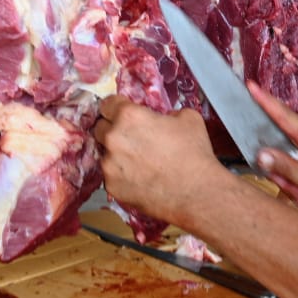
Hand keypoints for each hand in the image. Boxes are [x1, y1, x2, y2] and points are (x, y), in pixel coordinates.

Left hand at [94, 95, 231, 227]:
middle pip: (100, 128)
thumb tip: (163, 118)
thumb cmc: (194, 154)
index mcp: (129, 117)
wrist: (196, 193)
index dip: (116, 107)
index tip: (121, 113)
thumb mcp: (188, 118)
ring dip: (117, 154)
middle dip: (113, 130)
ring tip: (140, 162)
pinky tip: (141, 178)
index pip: (108, 104)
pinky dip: (122, 176)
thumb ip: (167, 113)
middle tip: (132, 138)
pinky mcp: (112, 187)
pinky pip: (111, 176)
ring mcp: (110, 165)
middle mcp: (113, 138)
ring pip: (105, 154)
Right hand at [249, 82, 297, 202]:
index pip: (280, 113)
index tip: (250, 85)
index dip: (263, 99)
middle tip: (293, 186)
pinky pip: (293, 158)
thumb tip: (260, 155)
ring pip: (284, 154)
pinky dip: (296, 176)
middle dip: (279, 168)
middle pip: (276, 142)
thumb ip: (283, 166)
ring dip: (289, 176)